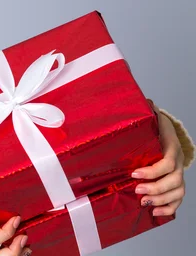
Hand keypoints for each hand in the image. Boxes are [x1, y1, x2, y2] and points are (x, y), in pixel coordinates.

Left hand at [131, 100, 185, 215]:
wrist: (167, 134)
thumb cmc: (155, 128)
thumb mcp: (151, 119)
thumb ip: (147, 112)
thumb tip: (144, 101)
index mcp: (172, 147)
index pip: (168, 162)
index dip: (153, 171)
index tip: (134, 173)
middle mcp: (179, 163)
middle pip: (174, 180)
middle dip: (155, 188)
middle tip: (136, 190)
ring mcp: (179, 175)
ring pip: (177, 191)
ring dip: (161, 199)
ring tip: (144, 203)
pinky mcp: (176, 184)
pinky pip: (178, 200)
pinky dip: (169, 208)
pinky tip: (156, 212)